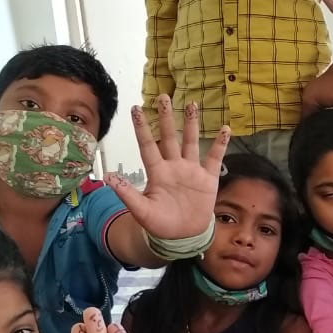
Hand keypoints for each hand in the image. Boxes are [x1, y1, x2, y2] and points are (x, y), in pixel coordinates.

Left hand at [106, 98, 228, 239]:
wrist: (183, 236)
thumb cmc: (160, 224)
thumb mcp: (141, 211)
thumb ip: (127, 194)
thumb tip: (107, 177)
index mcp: (157, 172)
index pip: (148, 146)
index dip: (142, 128)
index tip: (137, 108)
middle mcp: (174, 166)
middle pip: (170, 137)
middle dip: (166, 118)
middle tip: (163, 96)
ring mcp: (192, 171)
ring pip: (191, 142)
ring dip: (192, 124)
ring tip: (192, 104)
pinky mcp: (208, 178)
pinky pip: (214, 158)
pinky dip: (220, 144)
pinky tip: (225, 129)